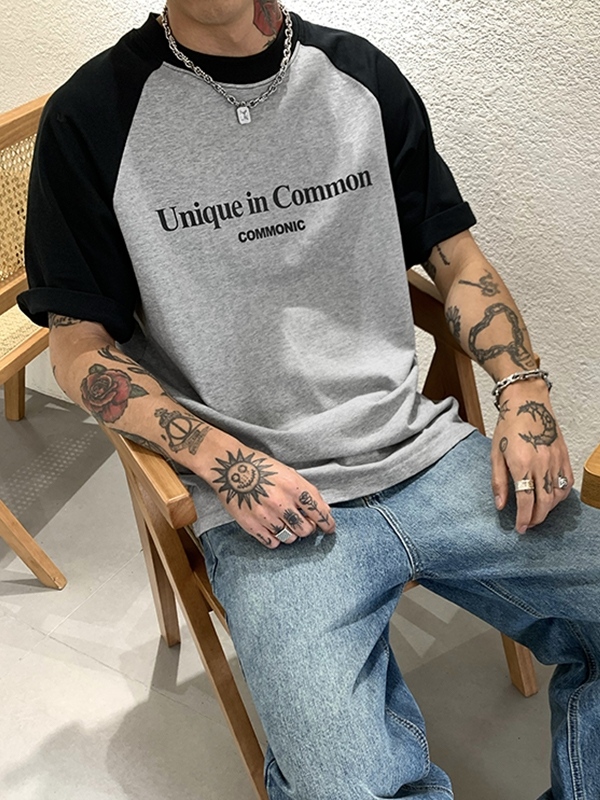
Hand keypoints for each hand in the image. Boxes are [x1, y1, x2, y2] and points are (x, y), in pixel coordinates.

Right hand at [206, 444, 335, 547]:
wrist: (231, 467)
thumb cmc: (261, 467)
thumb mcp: (288, 473)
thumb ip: (305, 492)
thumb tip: (323, 510)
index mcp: (294, 487)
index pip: (319, 512)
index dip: (327, 523)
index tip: (329, 529)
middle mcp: (282, 502)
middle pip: (306, 530)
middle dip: (307, 528)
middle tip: (302, 523)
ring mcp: (266, 515)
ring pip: (290, 538)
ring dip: (291, 534)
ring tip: (285, 524)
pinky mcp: (251, 524)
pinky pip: (271, 542)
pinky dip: (275, 539)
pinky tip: (272, 528)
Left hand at [490, 384, 573, 533]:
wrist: (528, 403)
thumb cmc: (508, 427)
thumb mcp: (495, 454)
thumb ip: (498, 481)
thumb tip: (500, 505)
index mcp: (522, 464)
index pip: (526, 501)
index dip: (524, 518)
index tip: (520, 528)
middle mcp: (542, 465)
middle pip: (544, 502)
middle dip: (536, 518)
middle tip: (528, 525)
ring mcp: (556, 461)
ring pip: (557, 495)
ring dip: (547, 509)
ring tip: (537, 514)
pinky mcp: (564, 456)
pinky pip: (567, 483)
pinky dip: (560, 496)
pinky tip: (551, 499)